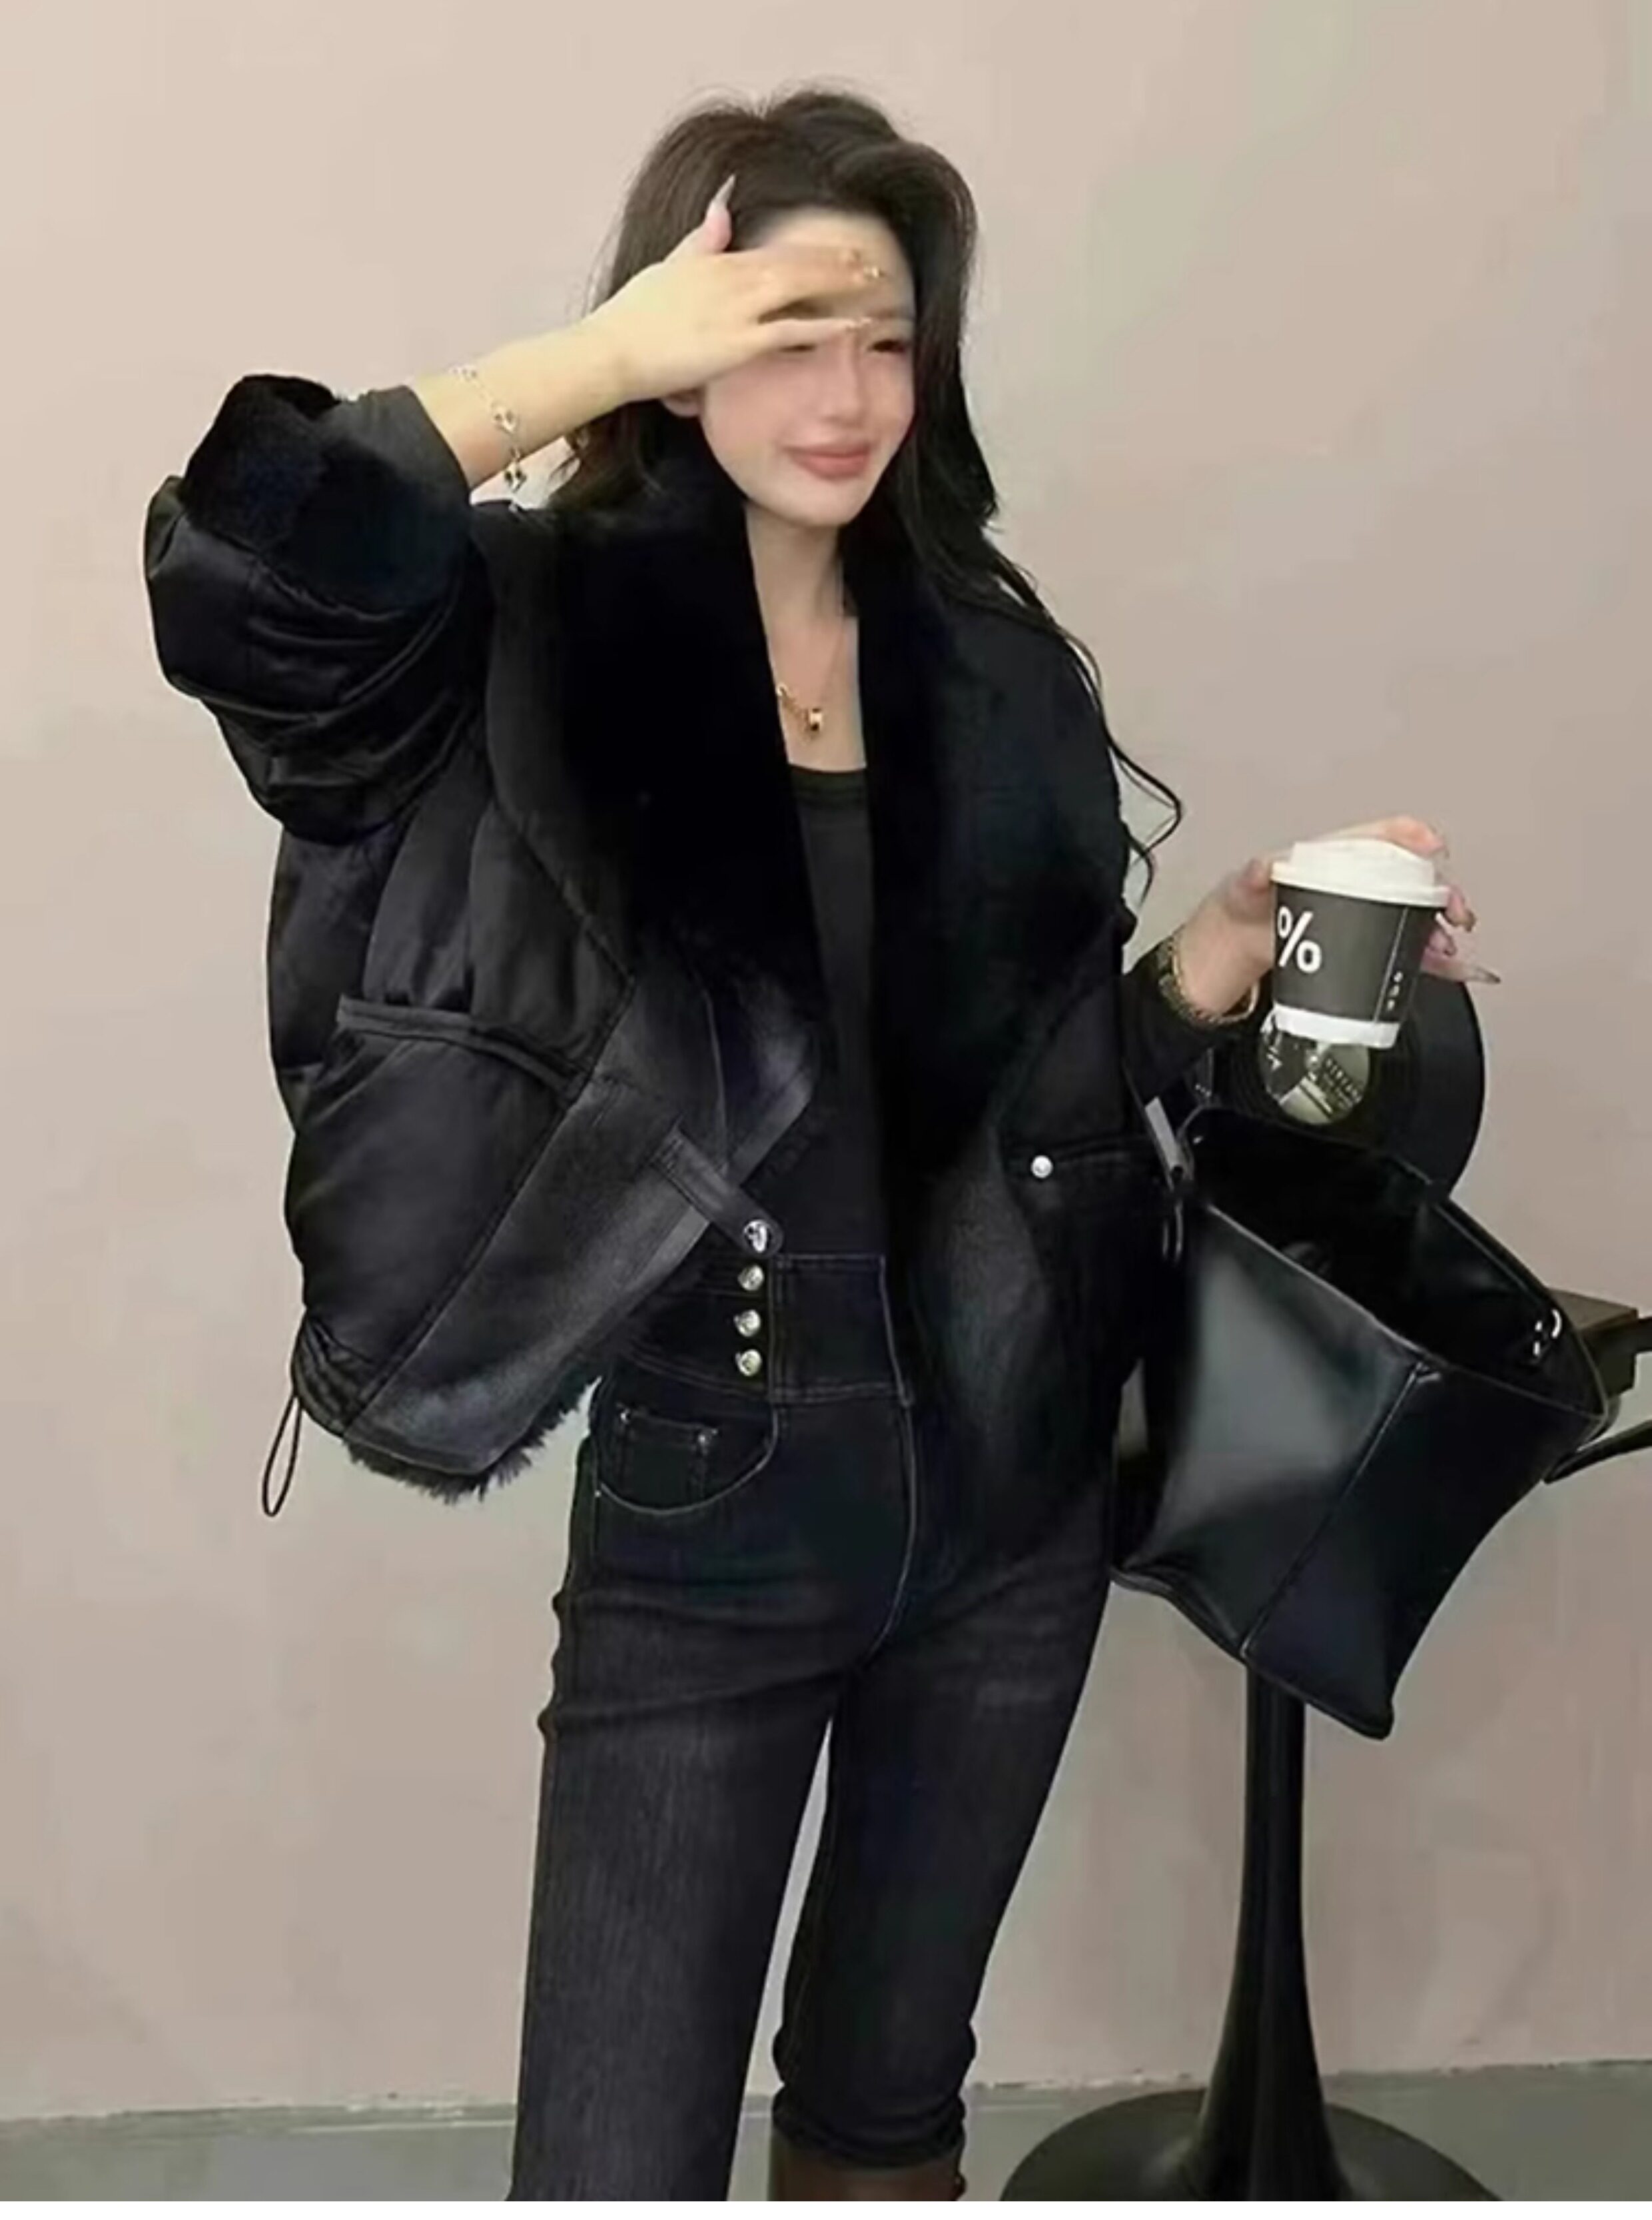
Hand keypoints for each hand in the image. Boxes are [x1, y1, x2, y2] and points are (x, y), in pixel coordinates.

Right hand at [584, 176, 883, 407]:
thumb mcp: (668, 265)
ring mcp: (736, 309)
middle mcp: (732, 278)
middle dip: (838, 263)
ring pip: (799, 288)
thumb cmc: (634, 317)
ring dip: (839, 286)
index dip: (815, 250)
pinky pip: (790, 331)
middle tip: (875, 265)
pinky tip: (852, 326)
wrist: (612, 350)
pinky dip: (824, 326)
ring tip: (874, 287)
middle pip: (796, 262)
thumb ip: (701, 238)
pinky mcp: (737, 343)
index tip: (846, 250)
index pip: (778, 250)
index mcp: (717, 260)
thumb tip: (723, 204)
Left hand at [1174, 814, 1498, 1019]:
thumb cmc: (1254, 898)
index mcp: (1341, 855)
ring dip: (1440, 930)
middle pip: (1415, 878)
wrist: (1244, 939)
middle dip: (1442, 892)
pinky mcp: (1367, 945)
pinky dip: (1432, 961)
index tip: (1432, 845)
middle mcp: (1362, 880)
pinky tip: (1448, 967)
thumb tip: (1263, 868)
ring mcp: (1368, 913)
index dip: (1413, 836)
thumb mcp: (1250, 881)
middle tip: (1452, 908)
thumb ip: (1257, 873)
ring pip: (1418, 915)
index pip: (1385, 835)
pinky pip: (1408, 950)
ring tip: (1446, 945)